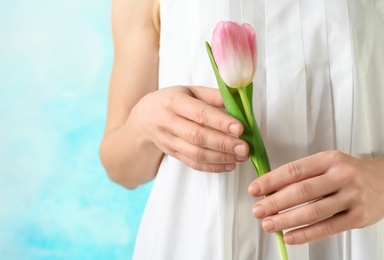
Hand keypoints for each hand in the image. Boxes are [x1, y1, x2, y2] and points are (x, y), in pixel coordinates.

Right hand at [131, 85, 248, 171]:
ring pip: (196, 153)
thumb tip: (237, 102)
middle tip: (244, 148)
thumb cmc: (171, 100)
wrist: (144, 118)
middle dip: (223, 144)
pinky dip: (213, 167)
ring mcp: (169, 141)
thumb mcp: (189, 90)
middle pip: (197, 136)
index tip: (239, 128)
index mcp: (174, 102)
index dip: (220, 122)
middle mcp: (168, 122)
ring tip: (241, 157)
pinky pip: (193, 164)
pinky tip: (229, 165)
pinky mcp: (172, 154)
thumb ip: (212, 96)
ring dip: (221, 158)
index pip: (199, 113)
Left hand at [248, 151, 383, 243]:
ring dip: (286, 221)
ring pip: (313, 212)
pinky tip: (290, 236)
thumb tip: (271, 189)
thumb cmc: (348, 172)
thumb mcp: (327, 164)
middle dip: (275, 203)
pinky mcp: (358, 217)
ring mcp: (351, 197)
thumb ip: (303, 175)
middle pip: (301, 192)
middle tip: (258, 210)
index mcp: (329, 160)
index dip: (271, 181)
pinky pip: (327, 228)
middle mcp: (341, 176)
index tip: (255, 189)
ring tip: (269, 224)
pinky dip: (305, 234)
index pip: (294, 170)